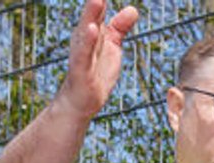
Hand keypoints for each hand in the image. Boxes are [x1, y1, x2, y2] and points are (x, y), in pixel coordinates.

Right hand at [58, 0, 138, 119]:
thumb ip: (119, 28)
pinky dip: (89, 41)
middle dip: (96, 1)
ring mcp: (81, 52)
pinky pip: (84, 53)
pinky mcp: (81, 69)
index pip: (99, 7)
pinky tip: (93, 29)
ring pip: (86, 30)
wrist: (80, 102)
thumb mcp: (112, 47)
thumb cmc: (96, 73)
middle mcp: (84, 37)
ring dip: (91, 14)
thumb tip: (132, 9)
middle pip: (92, 13)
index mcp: (93, 30)